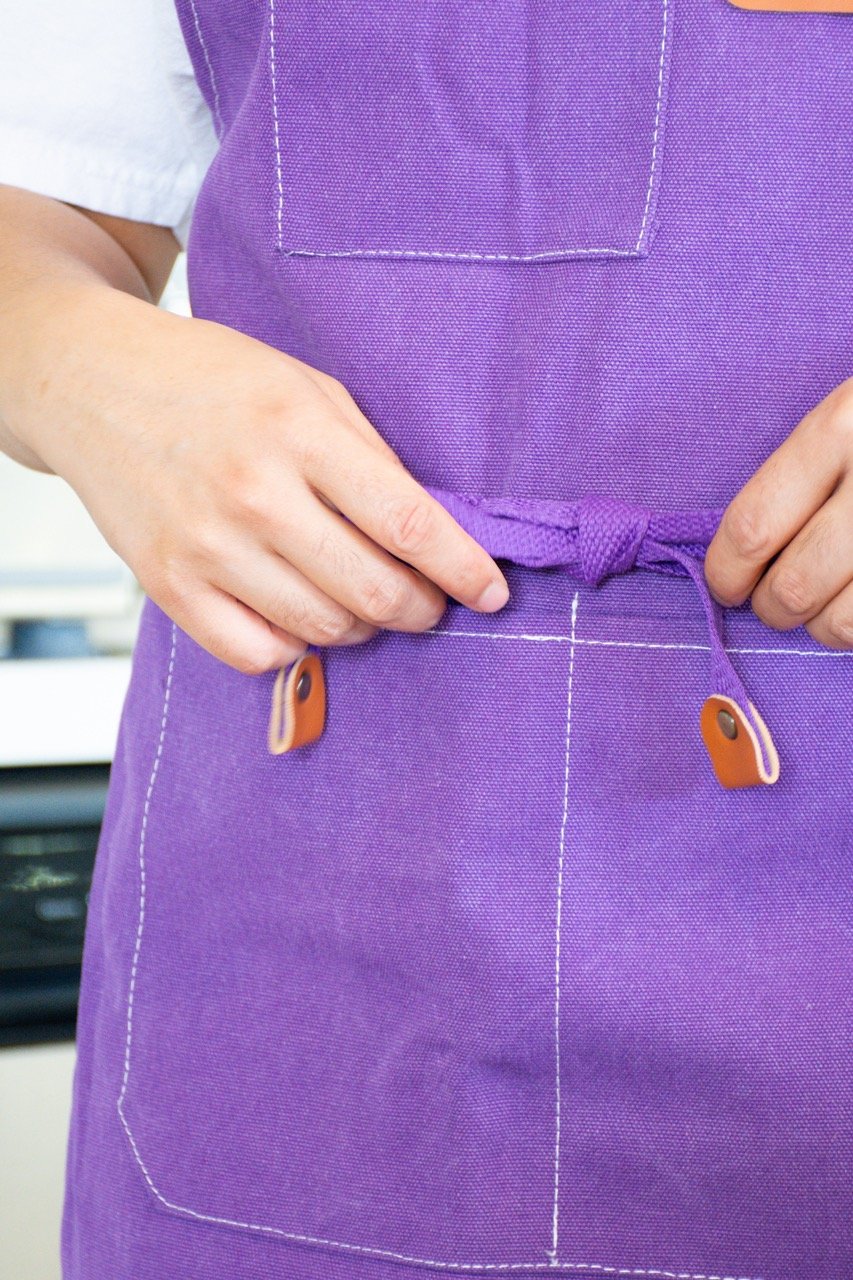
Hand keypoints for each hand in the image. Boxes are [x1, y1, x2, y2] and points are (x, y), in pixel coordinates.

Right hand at [11, 289, 508, 673]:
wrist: (93, 382)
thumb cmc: (209, 379)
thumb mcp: (308, 386)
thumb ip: (371, 458)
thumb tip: (432, 534)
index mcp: (300, 431)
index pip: (409, 523)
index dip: (464, 569)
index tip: (491, 591)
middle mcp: (254, 494)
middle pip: (374, 591)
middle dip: (423, 609)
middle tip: (430, 604)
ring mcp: (207, 546)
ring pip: (323, 628)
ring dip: (363, 627)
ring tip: (364, 601)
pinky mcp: (169, 585)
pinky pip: (256, 653)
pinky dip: (296, 647)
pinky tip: (304, 616)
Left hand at [705, 377, 852, 648]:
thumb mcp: (850, 416)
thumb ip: (803, 474)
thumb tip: (742, 552)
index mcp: (840, 429)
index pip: (752, 526)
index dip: (726, 572)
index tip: (727, 586)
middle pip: (792, 586)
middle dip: (773, 608)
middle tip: (777, 601)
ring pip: (842, 622)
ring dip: (825, 626)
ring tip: (832, 603)